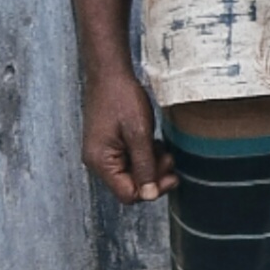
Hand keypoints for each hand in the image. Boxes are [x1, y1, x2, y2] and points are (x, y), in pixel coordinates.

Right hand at [81, 66, 170, 202]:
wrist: (109, 74)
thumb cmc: (121, 99)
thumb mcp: (139, 133)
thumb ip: (145, 166)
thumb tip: (149, 195)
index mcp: (101, 162)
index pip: (128, 194)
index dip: (152, 189)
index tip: (171, 176)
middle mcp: (98, 162)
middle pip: (131, 186)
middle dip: (154, 176)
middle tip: (168, 159)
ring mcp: (102, 154)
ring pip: (133, 174)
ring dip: (151, 165)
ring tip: (161, 148)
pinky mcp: (109, 146)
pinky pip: (130, 161)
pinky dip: (145, 156)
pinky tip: (153, 143)